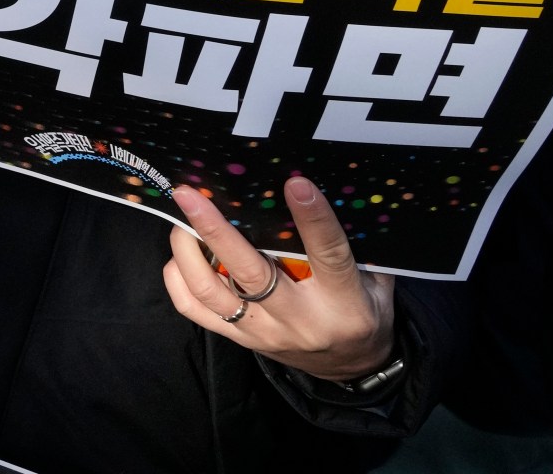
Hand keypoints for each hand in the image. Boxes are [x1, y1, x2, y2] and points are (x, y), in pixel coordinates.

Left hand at [163, 177, 396, 383]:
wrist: (351, 367)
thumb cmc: (363, 310)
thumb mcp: (374, 280)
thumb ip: (352, 243)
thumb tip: (319, 191)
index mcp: (343, 302)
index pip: (329, 256)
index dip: (314, 219)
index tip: (295, 185)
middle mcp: (300, 319)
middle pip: (251, 273)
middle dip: (216, 230)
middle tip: (190, 195)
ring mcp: (265, 332)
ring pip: (211, 292)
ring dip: (187, 252)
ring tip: (180, 220)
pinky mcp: (241, 340)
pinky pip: (195, 310)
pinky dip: (178, 278)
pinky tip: (180, 254)